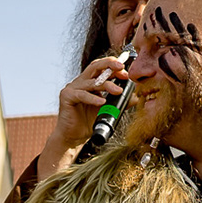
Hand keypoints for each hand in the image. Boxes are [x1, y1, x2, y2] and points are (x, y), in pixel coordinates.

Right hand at [42, 56, 132, 175]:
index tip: (126, 73)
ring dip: (107, 85)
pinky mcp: (67, 96)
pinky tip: (102, 102)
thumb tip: (134, 97)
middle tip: (121, 68)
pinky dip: (93, 98)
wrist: (73, 137)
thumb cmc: (87, 122)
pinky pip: (82, 95)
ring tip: (118, 91)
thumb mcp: (107, 110)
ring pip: (92, 82)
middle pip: (95, 66)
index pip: (102, 68)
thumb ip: (119, 102)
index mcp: (90, 82)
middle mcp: (81, 82)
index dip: (113, 67)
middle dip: (109, 65)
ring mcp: (73, 88)